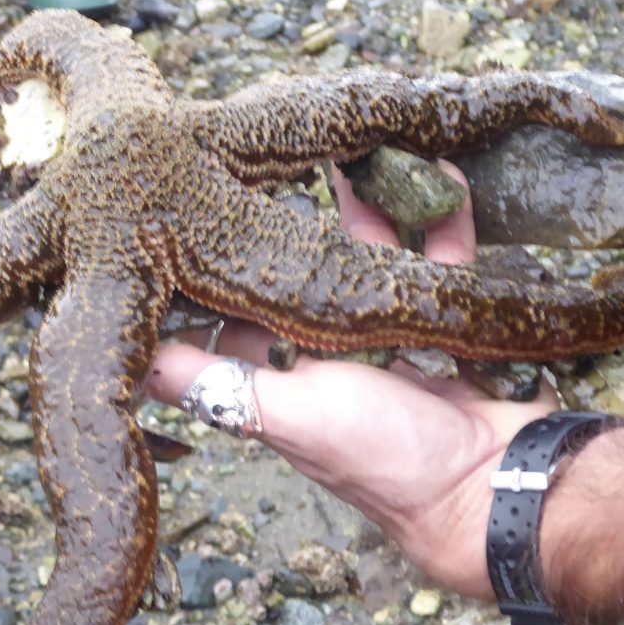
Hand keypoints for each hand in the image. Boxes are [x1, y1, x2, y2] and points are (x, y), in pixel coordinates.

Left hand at [149, 162, 555, 600]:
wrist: (494, 483)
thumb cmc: (381, 453)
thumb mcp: (285, 414)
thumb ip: (212, 381)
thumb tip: (129, 362)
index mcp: (280, 371)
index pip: (234, 306)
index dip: (217, 262)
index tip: (200, 204)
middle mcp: (326, 349)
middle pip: (303, 265)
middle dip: (297, 211)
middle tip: (282, 149)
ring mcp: (387, 330)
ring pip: (370, 250)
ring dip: (368, 202)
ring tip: (357, 141)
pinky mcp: (443, 317)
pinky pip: (440, 254)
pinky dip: (443, 217)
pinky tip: (439, 169)